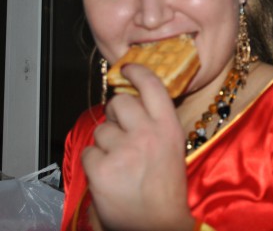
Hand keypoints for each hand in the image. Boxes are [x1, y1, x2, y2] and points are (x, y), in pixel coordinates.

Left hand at [81, 64, 194, 230]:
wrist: (158, 223)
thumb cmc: (166, 187)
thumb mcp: (173, 147)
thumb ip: (156, 123)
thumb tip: (135, 104)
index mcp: (168, 126)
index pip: (152, 86)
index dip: (137, 72)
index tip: (128, 68)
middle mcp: (147, 133)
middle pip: (118, 103)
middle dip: (115, 113)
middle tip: (120, 128)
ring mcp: (123, 150)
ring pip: (101, 130)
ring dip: (106, 143)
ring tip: (120, 162)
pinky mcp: (102, 168)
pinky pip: (89, 153)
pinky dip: (95, 163)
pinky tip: (109, 175)